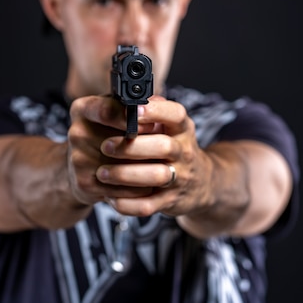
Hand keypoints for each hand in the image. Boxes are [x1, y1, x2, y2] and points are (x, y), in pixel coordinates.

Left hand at [68, 94, 211, 217]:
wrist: (201, 184)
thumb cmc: (176, 148)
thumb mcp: (172, 126)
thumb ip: (152, 111)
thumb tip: (124, 97)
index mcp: (182, 129)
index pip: (176, 115)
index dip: (155, 112)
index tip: (133, 111)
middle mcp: (184, 151)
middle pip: (163, 146)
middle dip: (131, 147)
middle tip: (105, 146)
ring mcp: (180, 178)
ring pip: (155, 176)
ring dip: (125, 175)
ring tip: (102, 172)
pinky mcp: (171, 201)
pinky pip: (149, 206)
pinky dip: (127, 203)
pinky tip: (110, 197)